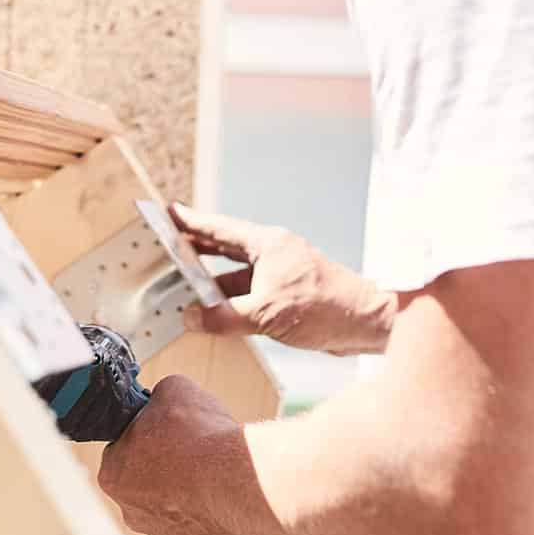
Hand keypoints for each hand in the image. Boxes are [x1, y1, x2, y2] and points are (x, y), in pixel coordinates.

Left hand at [98, 375, 254, 534]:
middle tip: (192, 452)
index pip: (123, 452)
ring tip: (214, 473)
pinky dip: (212, 514)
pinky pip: (200, 529)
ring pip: (173, 510)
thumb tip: (162, 400)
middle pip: (146, 484)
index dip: (147, 437)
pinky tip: (225, 494)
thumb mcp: (173, 390)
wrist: (241, 480)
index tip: (168, 433)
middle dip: (166, 469)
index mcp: (113, 474)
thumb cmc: (201, 439)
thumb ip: (158, 398)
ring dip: (188, 494)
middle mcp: (131, 513)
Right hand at [172, 204, 395, 355]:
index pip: (221, 229)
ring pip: (237, 276)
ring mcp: (281, 275)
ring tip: (183, 287)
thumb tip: (192, 318)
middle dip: (197, 250)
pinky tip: (215, 314)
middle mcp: (273, 255)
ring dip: (213, 283)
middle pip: (226, 249)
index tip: (169, 212)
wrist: (366, 323)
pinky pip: (250, 295)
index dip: (193, 221)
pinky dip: (231, 303)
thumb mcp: (267, 313)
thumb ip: (225, 317)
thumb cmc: (324, 307)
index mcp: (268, 244)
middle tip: (167, 247)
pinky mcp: (288, 296)